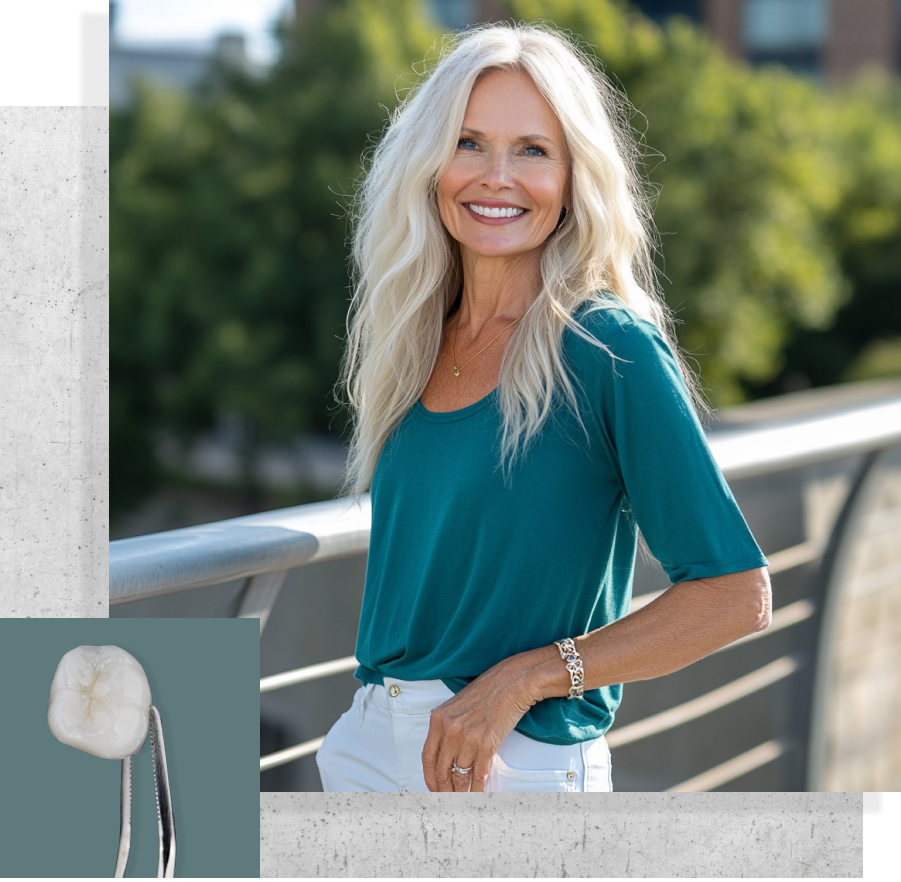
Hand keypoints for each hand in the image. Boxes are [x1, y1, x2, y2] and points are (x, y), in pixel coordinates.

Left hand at [421, 656, 539, 791]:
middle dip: (444, 789)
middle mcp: (450, 729)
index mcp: (439, 718)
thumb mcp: (459, 706)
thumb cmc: (489, 690)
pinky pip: (478, 775)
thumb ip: (449, 727)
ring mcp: (468, 738)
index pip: (427, 756)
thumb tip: (448, 753)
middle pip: (442, 770)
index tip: (433, 787)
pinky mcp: (487, 745)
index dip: (430, 777)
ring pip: (460, 775)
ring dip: (461, 792)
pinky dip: (477, 789)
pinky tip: (478, 795)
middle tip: (448, 799)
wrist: (513, 682)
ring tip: (463, 800)